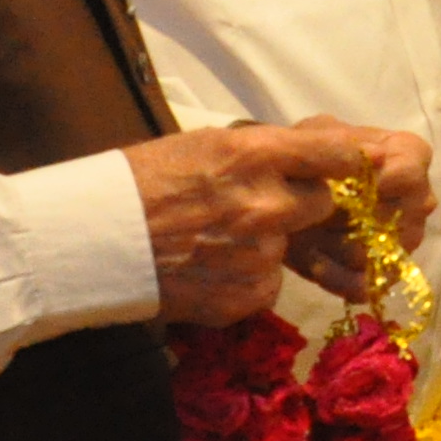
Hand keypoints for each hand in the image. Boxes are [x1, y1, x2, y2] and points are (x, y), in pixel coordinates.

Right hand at [127, 120, 432, 325]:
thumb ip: (265, 153)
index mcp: (255, 155)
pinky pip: (268, 285)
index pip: (338, 155)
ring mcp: (257, 255)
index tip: (350, 168)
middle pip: (322, 204)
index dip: (347, 163)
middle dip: (300, 204)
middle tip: (258, 205)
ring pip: (289, 248)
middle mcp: (266, 204)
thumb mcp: (207, 144)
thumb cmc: (143, 179)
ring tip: (216, 239)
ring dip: (267, 244)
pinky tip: (209, 269)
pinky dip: (247, 280)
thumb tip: (316, 155)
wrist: (91, 239)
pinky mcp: (243, 296)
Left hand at [268, 121, 437, 305]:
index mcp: (405, 157)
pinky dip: (335, 276)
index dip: (395, 180)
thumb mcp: (314, 137)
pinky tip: (314, 260)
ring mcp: (402, 241)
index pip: (415, 171)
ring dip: (339, 247)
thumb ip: (340, 142)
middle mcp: (415, 201)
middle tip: (321, 211)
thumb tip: (375, 157)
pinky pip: (366, 285)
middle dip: (357, 219)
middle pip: (405, 219)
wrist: (285, 198)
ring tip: (310, 233)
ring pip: (382, 254)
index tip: (361, 185)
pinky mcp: (380, 274)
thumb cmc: (308, 160)